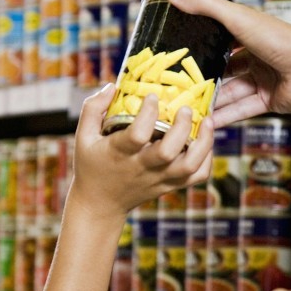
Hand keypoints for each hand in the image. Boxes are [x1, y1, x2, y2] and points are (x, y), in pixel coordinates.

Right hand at [68, 83, 214, 219]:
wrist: (100, 204)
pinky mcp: (170, 186)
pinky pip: (196, 176)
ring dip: (203, 143)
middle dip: (181, 127)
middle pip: (168, 152)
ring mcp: (159, 179)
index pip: (137, 135)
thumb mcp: (83, 137)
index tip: (152, 96)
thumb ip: (92, 109)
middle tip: (185, 108)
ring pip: (189, 166)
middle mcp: (142, 168)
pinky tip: (206, 141)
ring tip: (207, 121)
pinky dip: (207, 159)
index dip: (148, 114)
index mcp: (119, 154)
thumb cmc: (92, 165)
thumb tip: (112, 86)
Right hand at [163, 0, 290, 125]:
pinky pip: (241, 109)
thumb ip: (204, 5)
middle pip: (221, 67)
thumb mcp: (237, 17)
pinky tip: (204, 123)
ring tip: (183, 108)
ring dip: (209, 100)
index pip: (217, 35)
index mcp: (248, 30)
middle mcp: (254, 53)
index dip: (195, 42)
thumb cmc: (280, 38)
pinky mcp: (268, 100)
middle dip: (199, 77)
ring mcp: (261, 78)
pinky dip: (224, 116)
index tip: (171, 51)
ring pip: (229, 90)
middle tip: (172, 86)